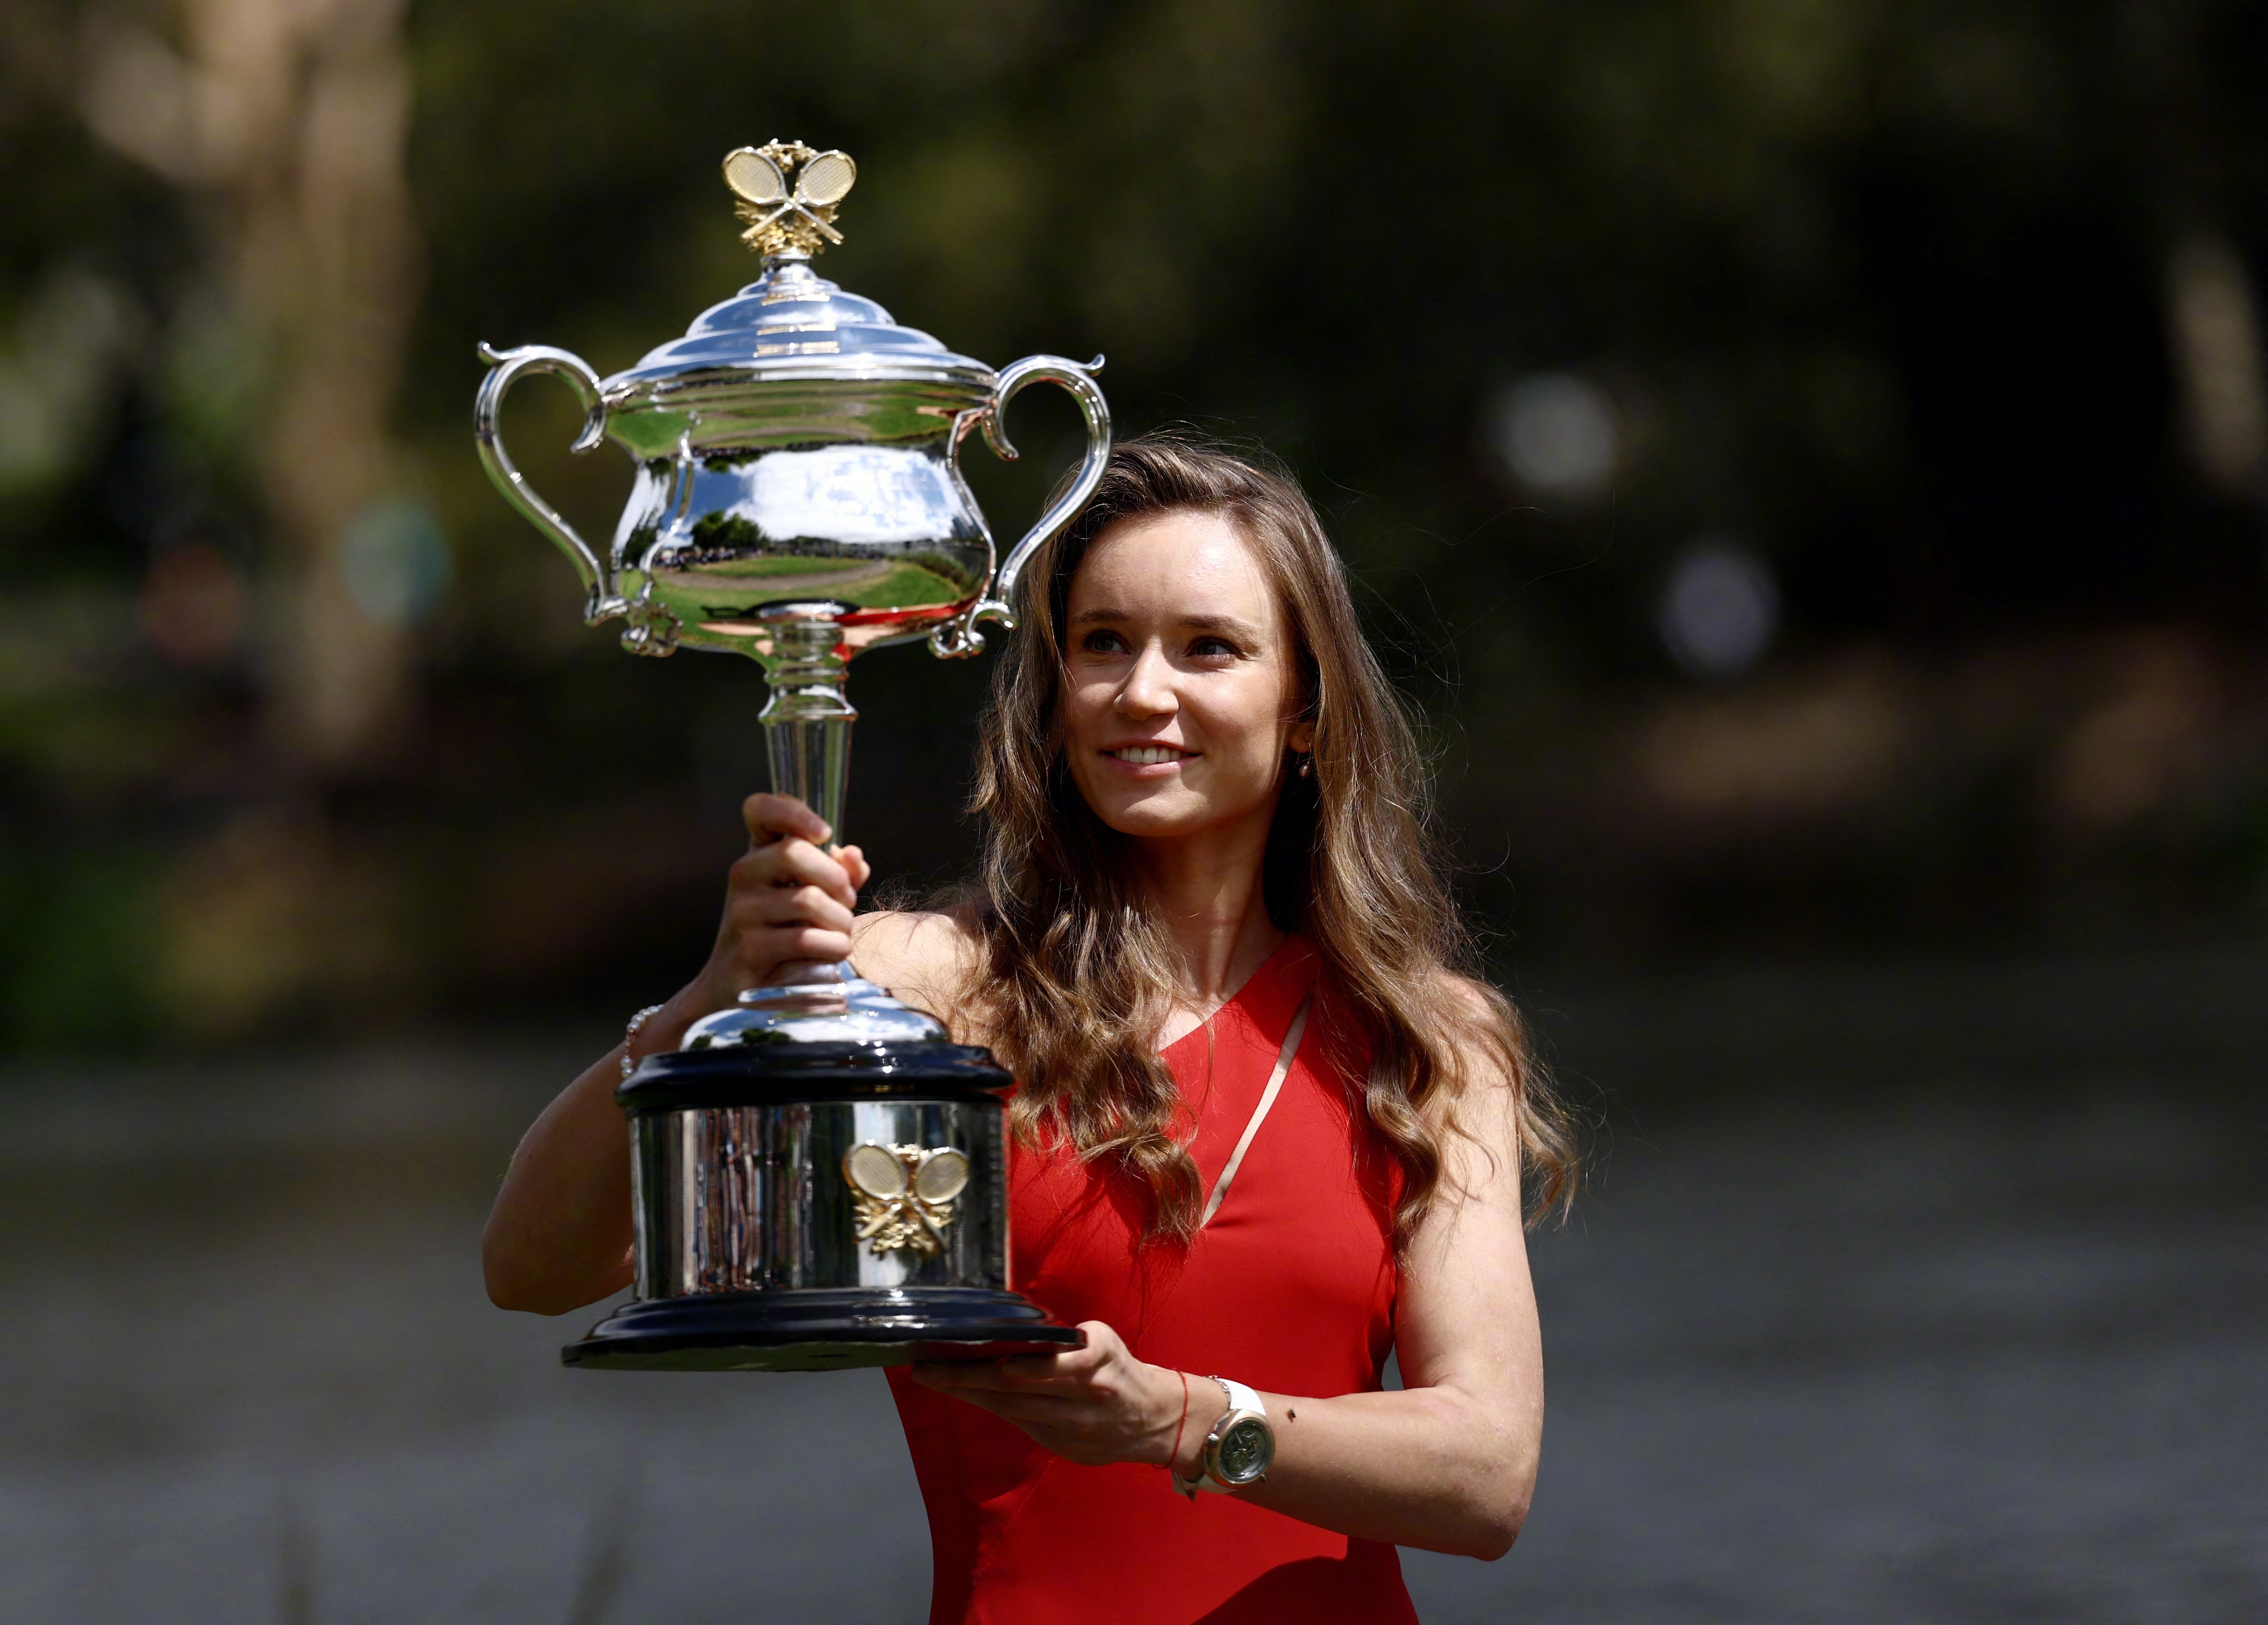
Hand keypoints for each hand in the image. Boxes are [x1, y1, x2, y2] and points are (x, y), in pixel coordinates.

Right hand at [684, 792, 871, 1011]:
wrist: (738, 984)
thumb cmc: (783, 932)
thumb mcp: (811, 896)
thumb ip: (839, 873)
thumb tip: (854, 856)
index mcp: (758, 854)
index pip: (759, 809)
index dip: (792, 811)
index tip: (824, 833)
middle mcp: (743, 875)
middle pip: (794, 852)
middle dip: (836, 878)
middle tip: (847, 901)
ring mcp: (742, 912)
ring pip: (809, 900)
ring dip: (841, 920)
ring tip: (840, 932)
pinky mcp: (750, 948)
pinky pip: (807, 938)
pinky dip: (834, 946)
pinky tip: (834, 951)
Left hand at [908, 1322, 1193, 1470]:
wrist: (1157, 1419)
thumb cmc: (1119, 1369)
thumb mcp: (1099, 1341)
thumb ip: (1060, 1340)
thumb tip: (1007, 1328)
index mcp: (1093, 1360)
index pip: (1032, 1359)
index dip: (991, 1358)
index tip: (954, 1349)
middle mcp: (1081, 1395)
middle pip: (1011, 1386)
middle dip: (963, 1377)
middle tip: (923, 1367)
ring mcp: (1071, 1426)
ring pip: (1010, 1408)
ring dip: (968, 1394)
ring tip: (932, 1378)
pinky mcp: (1065, 1447)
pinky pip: (1021, 1424)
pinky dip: (994, 1408)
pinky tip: (967, 1395)